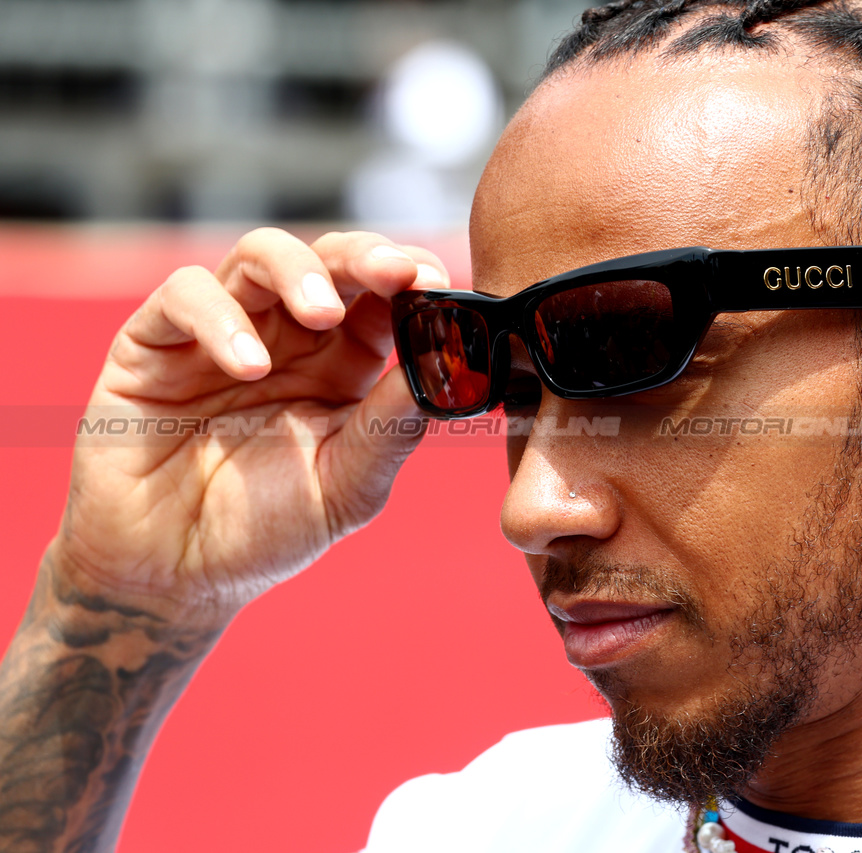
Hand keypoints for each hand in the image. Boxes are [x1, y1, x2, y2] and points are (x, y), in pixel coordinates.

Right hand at [47, 228, 445, 626]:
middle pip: (328, 259)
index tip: (436, 282)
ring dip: (298, 269)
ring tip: (322, 312)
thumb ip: (391, 428)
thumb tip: (443, 369)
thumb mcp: (347, 486)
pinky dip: (220, 317)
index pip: (382, 296)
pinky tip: (249, 364)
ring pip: (258, 256)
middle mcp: (286, 336)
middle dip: (365, 255)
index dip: (411, 278)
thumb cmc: (269, 529)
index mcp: (343, 363)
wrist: (176, 576)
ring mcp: (220, 332)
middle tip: (394, 273)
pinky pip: (184, 297)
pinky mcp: (154, 344)